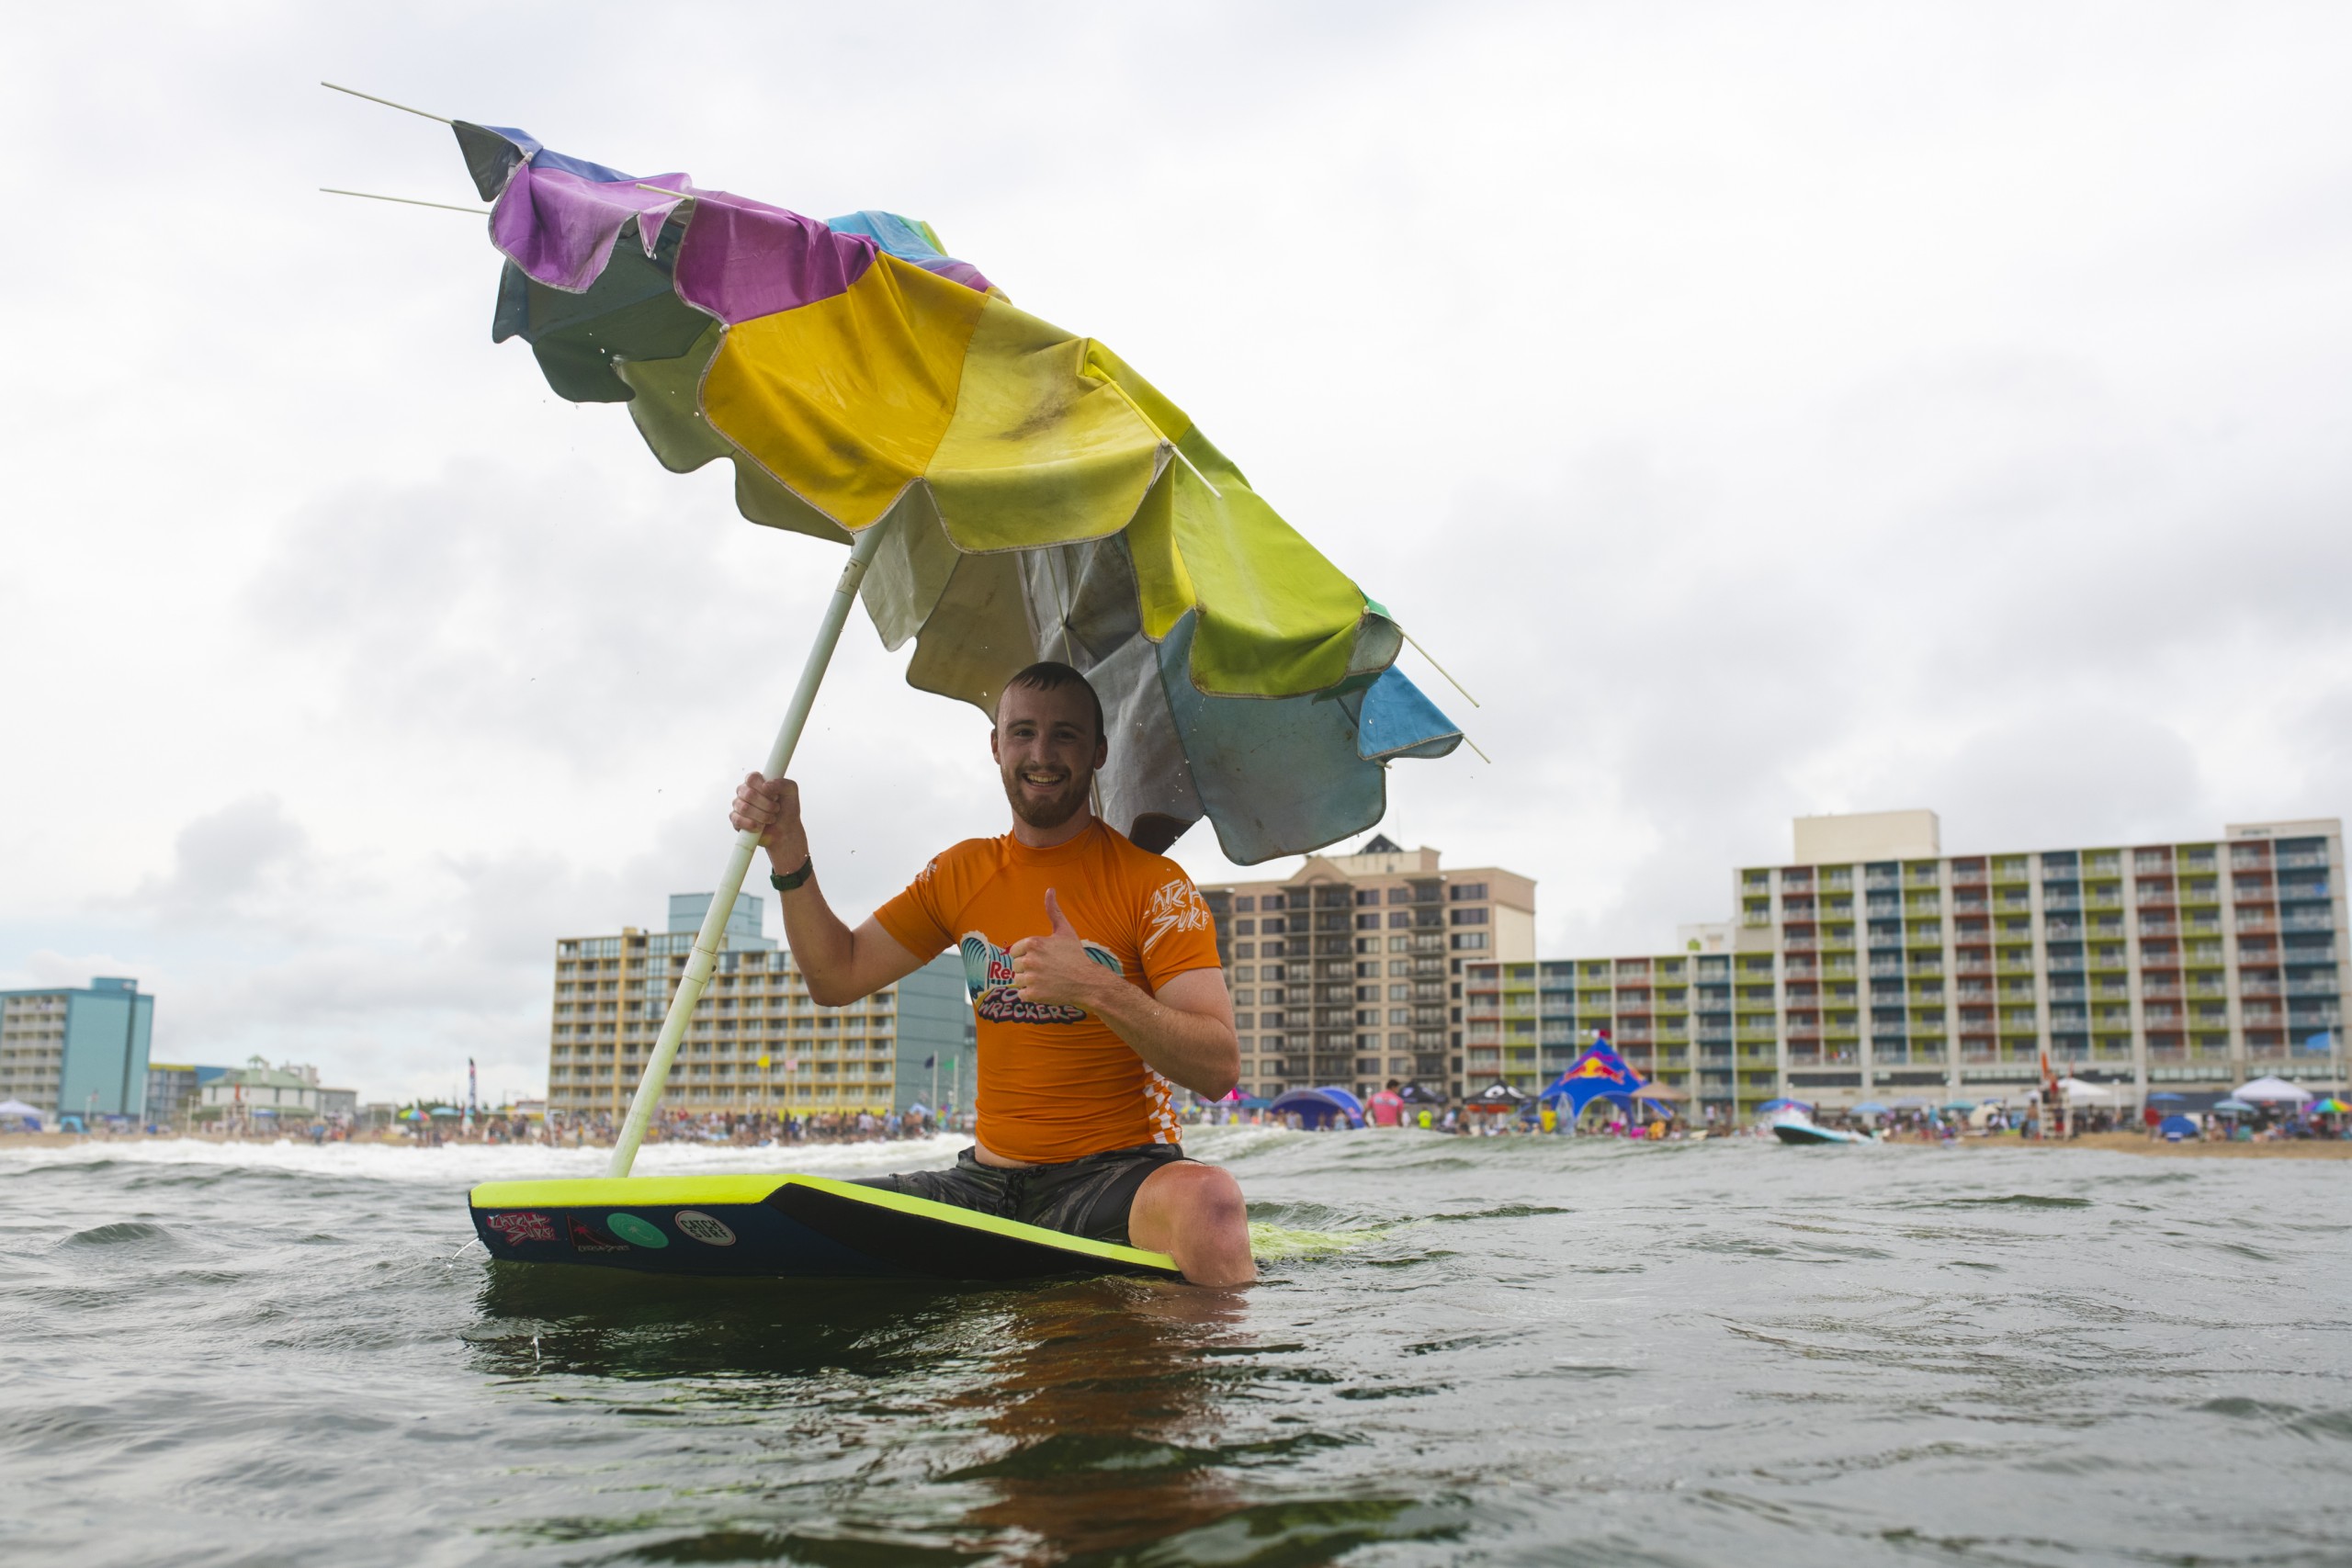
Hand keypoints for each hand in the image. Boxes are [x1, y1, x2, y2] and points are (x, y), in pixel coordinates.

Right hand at [730, 772, 808, 869]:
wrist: (786, 831)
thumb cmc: (787, 809)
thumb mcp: (791, 791)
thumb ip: (782, 783)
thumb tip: (765, 785)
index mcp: (756, 781)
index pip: (752, 778)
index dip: (764, 788)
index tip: (775, 796)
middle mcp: (744, 791)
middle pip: (748, 794)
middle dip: (767, 805)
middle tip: (776, 809)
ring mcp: (738, 805)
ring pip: (744, 808)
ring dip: (762, 816)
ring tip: (771, 819)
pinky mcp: (736, 820)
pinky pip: (738, 820)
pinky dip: (752, 825)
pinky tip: (761, 826)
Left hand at [1008, 890, 1113, 1010]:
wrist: (1088, 982)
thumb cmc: (1076, 955)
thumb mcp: (1065, 931)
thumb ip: (1053, 910)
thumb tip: (1050, 889)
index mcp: (1033, 943)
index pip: (1015, 951)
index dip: (1027, 955)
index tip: (1043, 959)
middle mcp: (1029, 960)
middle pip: (1016, 966)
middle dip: (1028, 969)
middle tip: (1047, 970)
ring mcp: (1031, 978)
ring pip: (1017, 981)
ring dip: (1029, 982)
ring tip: (1046, 980)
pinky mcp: (1032, 995)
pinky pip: (1021, 994)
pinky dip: (1031, 994)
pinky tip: (1045, 990)